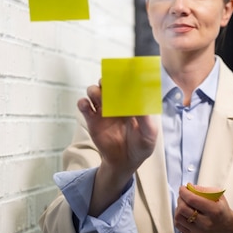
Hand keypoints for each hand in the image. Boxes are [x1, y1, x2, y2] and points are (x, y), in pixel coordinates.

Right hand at [78, 80, 158, 200]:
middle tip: (111, 84)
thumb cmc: (142, 145)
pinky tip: (88, 106)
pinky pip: (83, 105)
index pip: (127, 83)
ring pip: (94, 91)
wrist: (126, 161)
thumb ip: (146, 118)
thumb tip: (142, 102)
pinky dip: (83, 102)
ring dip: (95, 90)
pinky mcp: (92, 119)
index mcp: (133, 101)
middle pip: (108, 82)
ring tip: (101, 98)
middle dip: (108, 79)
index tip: (125, 71)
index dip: (125, 75)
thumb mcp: (149, 132)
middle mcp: (117, 102)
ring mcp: (104, 110)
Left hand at [175, 186, 232, 232]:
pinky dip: (178, 216)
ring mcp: (199, 231)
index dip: (184, 192)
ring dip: (178, 207)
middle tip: (183, 195)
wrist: (226, 227)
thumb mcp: (218, 195)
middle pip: (183, 208)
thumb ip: (204, 190)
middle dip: (180, 198)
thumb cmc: (221, 209)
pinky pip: (178, 225)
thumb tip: (189, 187)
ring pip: (178, 217)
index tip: (182, 188)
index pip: (192, 200)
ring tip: (184, 204)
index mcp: (214, 210)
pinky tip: (184, 213)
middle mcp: (206, 223)